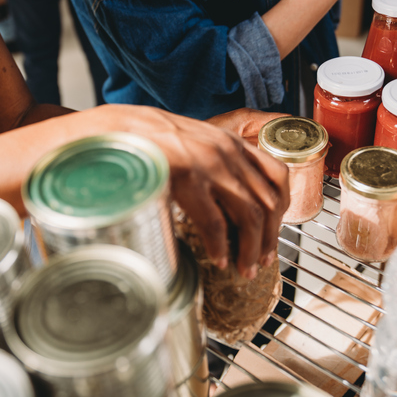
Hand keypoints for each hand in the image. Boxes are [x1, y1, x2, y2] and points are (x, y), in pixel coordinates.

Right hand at [82, 105, 290, 278]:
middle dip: (269, 238)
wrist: (115, 128)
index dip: (281, 209)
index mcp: (230, 142)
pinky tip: (219, 259)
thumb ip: (210, 165)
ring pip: (249, 215)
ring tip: (245, 269)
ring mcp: (210, 164)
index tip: (274, 232)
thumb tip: (219, 201)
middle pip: (268, 201)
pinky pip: (215, 221)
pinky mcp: (189, 177)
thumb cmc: (147, 139)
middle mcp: (227, 151)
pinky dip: (221, 246)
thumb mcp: (190, 144)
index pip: (277, 175)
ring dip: (251, 248)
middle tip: (263, 261)